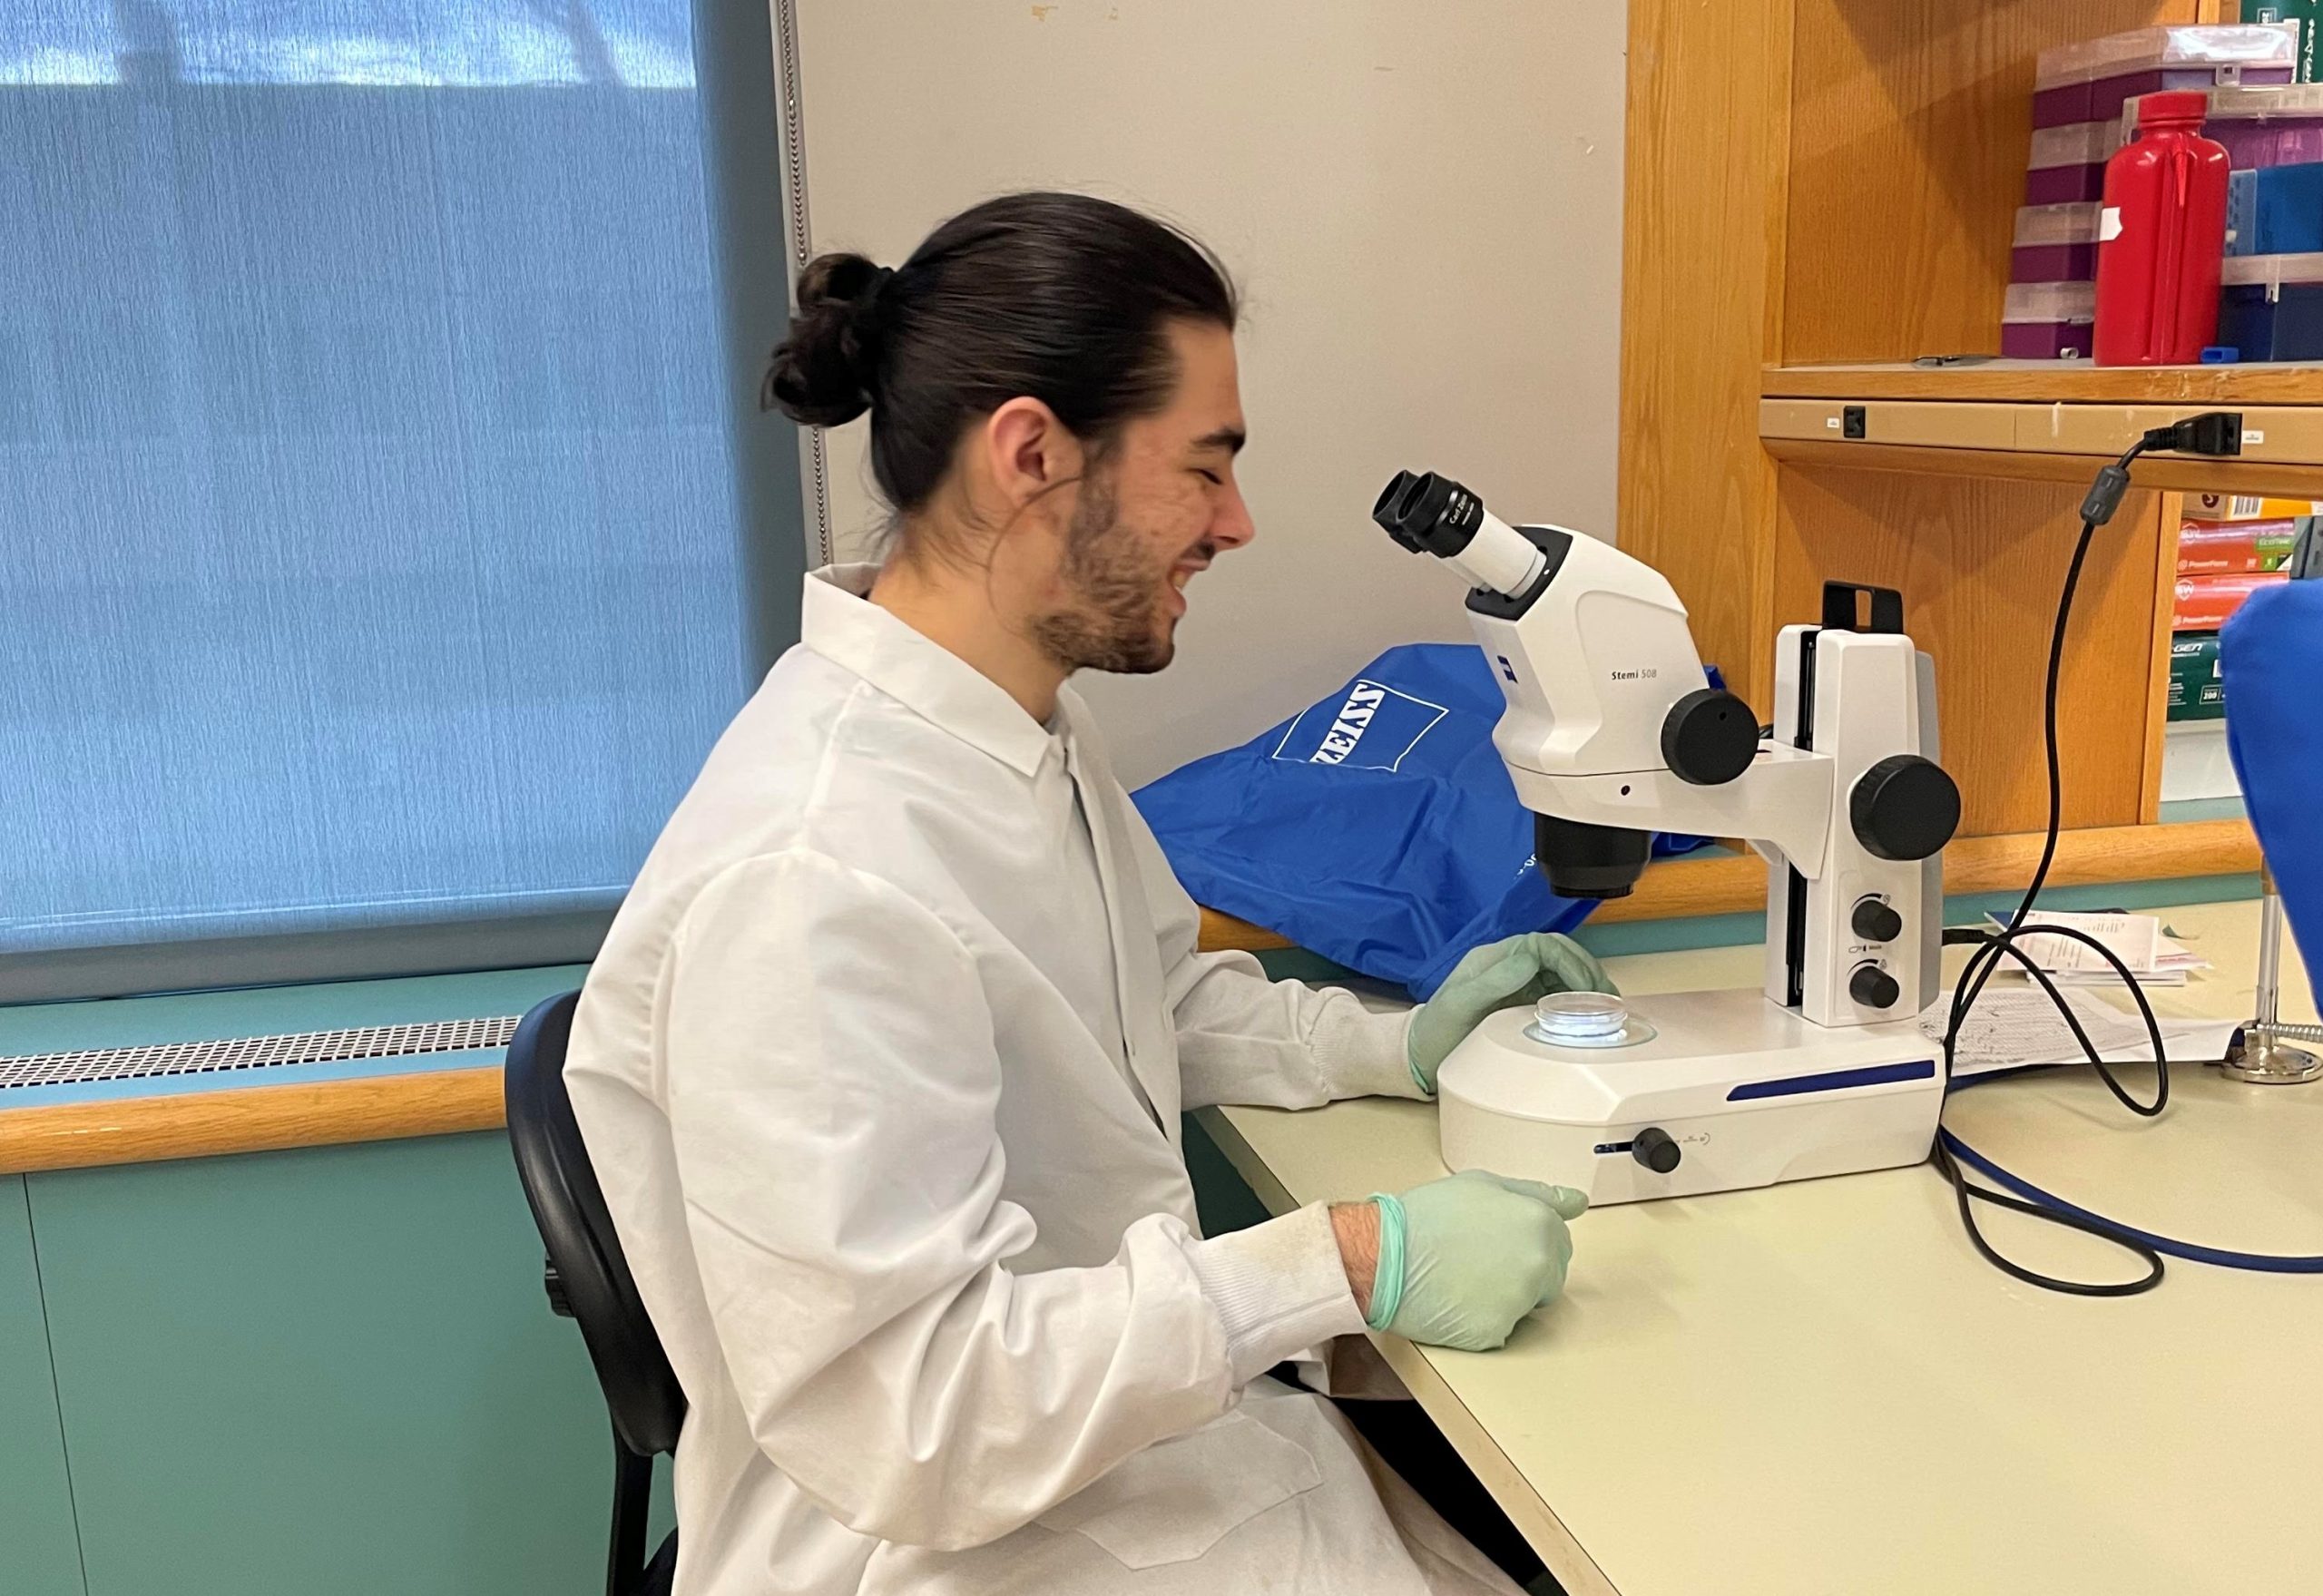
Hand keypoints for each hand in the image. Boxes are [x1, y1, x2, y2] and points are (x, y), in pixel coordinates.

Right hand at [1341, 1171, 1587, 1351]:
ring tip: (1464, 1277)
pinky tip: (1457, 1299)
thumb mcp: (1483, 1184)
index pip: (1560, 1242)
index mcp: (1540, 1223)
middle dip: (1524, 1270)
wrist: (1383, 1255)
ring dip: (1506, 1296)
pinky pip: (1501, 1329)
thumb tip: (1576, 1202)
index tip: (1499, 1241)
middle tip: (1478, 1259)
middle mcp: (1539, 1263)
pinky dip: (1483, 1319)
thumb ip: (1536, 1193)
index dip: (1527, 1240)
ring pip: (1527, 1305)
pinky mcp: (1497, 1332)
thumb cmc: (1427, 1216)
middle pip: (1550, 1276)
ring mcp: (1520, 1301)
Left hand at [1406, 932, 1614, 1092]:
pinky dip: (1579, 1002)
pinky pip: (1558, 995)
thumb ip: (1493, 980)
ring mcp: (1518, 985)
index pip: (1542, 945)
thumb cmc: (1437, 1031)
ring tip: (1610, 1007)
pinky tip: (1593, 1017)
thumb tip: (1531, 958)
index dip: (1569, 961)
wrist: (1422, 1057)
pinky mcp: (1524, 1004)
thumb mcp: (1460, 1004)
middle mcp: (1509, 966)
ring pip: (1563, 973)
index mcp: (1494, 958)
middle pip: (1559, 954)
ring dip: (1588, 985)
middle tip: (1608, 999)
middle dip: (1586, 970)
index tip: (1585, 990)